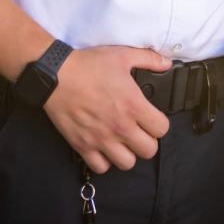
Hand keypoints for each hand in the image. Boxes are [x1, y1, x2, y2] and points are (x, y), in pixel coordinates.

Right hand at [42, 45, 171, 173]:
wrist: (57, 76)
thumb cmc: (89, 66)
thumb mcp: (123, 55)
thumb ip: (149, 60)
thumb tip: (167, 63)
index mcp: (134, 106)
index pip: (162, 129)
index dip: (159, 124)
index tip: (152, 119)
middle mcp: (121, 127)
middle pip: (149, 151)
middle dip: (147, 141)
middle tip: (139, 131)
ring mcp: (102, 139)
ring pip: (127, 164)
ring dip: (128, 154)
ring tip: (122, 142)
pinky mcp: (83, 146)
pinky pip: (101, 167)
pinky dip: (104, 161)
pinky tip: (103, 147)